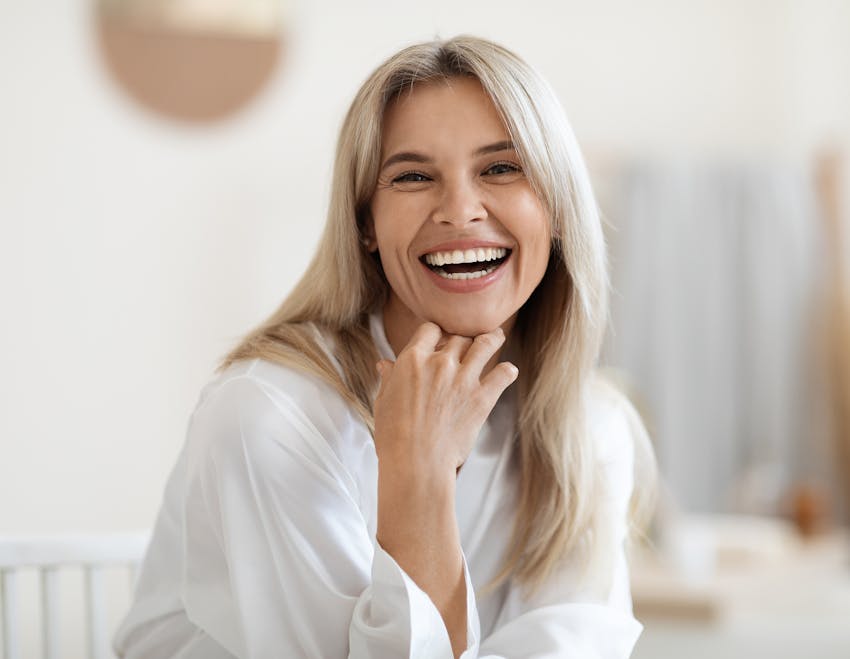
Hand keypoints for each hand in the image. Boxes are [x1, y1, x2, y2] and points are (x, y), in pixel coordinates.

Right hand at [373, 322, 518, 478]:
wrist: (415, 463)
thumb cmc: (393, 436)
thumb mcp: (383, 401)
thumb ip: (389, 378)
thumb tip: (385, 364)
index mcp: (412, 360)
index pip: (430, 329)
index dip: (436, 333)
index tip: (440, 339)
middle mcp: (440, 363)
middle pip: (459, 336)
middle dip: (462, 339)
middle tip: (467, 343)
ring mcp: (463, 379)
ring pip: (485, 344)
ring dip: (492, 339)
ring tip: (495, 337)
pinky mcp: (482, 398)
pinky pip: (503, 374)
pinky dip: (507, 371)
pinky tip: (507, 372)